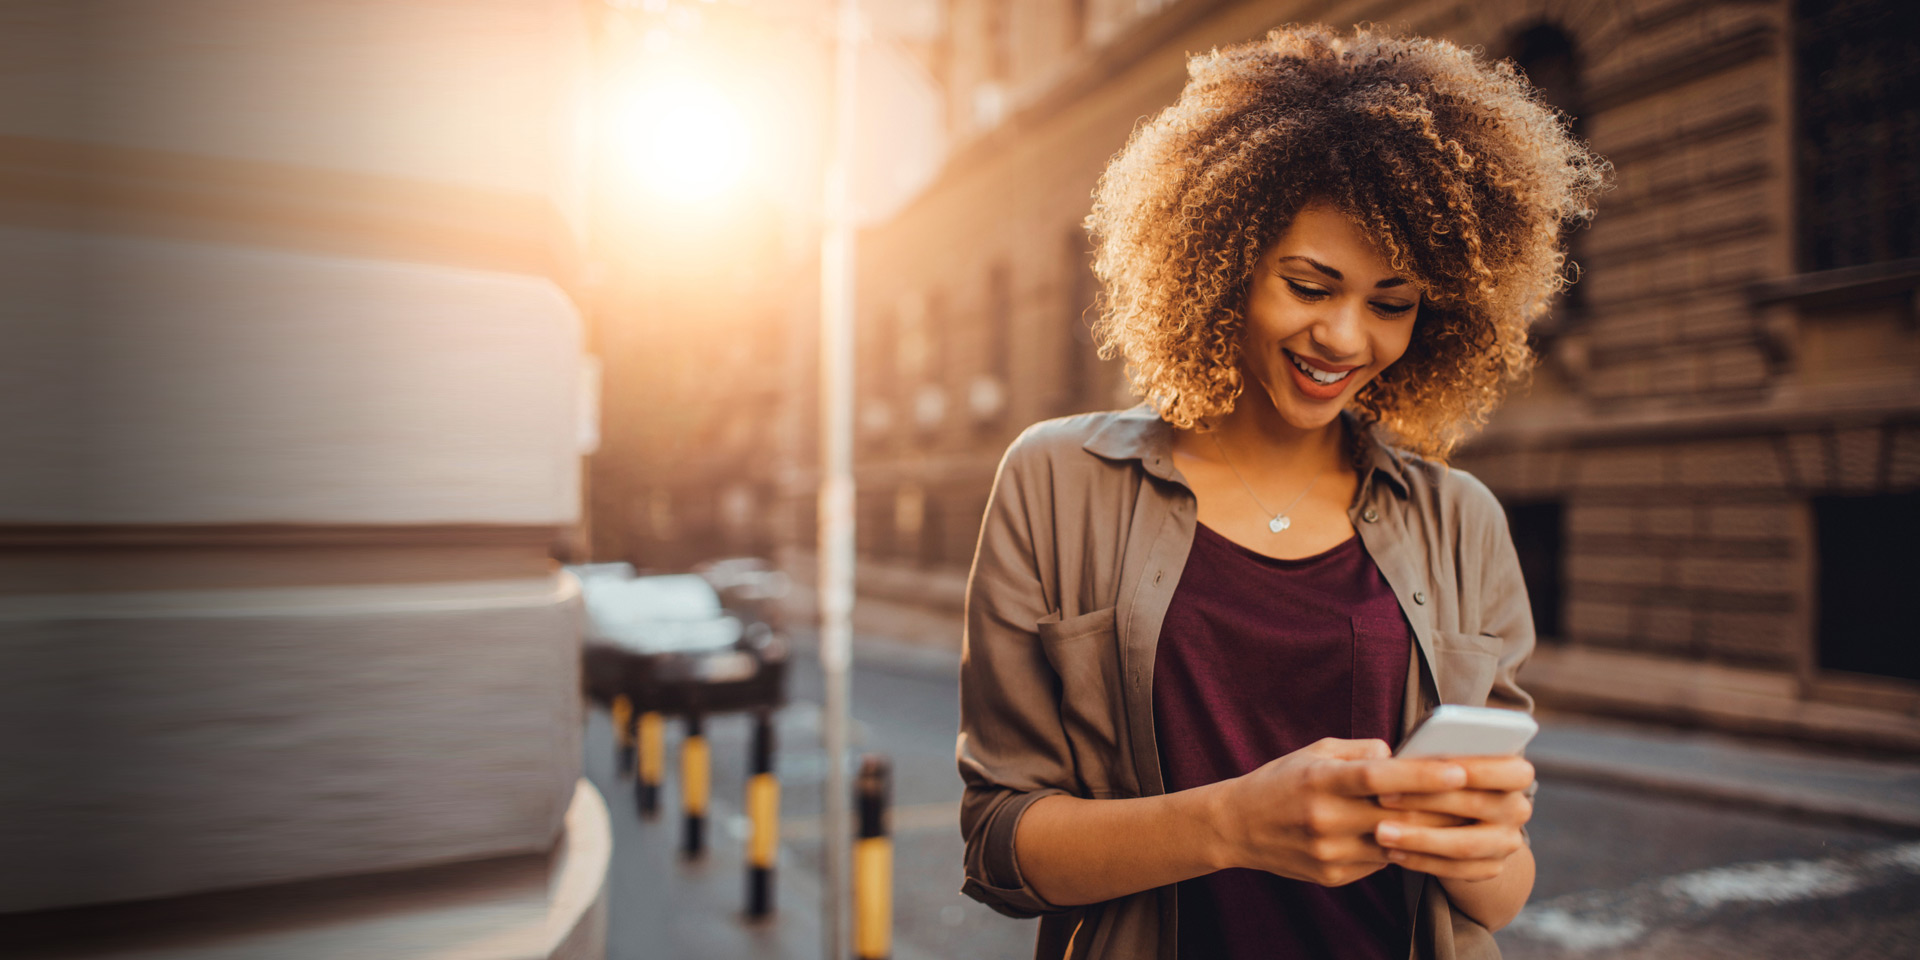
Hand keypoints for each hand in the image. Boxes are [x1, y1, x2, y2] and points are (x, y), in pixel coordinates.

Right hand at [1211, 738, 1470, 886]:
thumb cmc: (1281, 781)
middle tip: (1481, 800)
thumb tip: (1401, 754)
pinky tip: (1415, 838)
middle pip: (1396, 816)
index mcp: (1320, 780)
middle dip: (1441, 809)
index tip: (1459, 771)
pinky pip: (1380, 863)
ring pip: (1394, 845)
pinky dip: (1400, 849)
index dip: (1421, 777)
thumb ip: (1360, 751)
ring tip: (1461, 820)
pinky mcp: (1332, 876)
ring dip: (1428, 833)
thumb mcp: (1315, 752)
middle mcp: (1324, 819)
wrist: (1236, 827)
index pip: (1378, 778)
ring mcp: (1329, 853)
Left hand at [1372, 755, 1533, 881]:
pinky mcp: (1491, 867)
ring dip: (1418, 839)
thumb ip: (1437, 758)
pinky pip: (1455, 870)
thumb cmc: (1445, 775)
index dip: (1463, 767)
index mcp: (1516, 774)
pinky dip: (1420, 861)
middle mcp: (1518, 809)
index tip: (1415, 765)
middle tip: (1381, 798)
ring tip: (1381, 832)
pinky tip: (1391, 853)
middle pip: (1475, 805)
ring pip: (1464, 845)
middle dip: (1425, 801)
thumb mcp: (1446, 760)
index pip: (1502, 769)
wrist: (1465, 816)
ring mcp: (1507, 843)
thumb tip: (1401, 759)